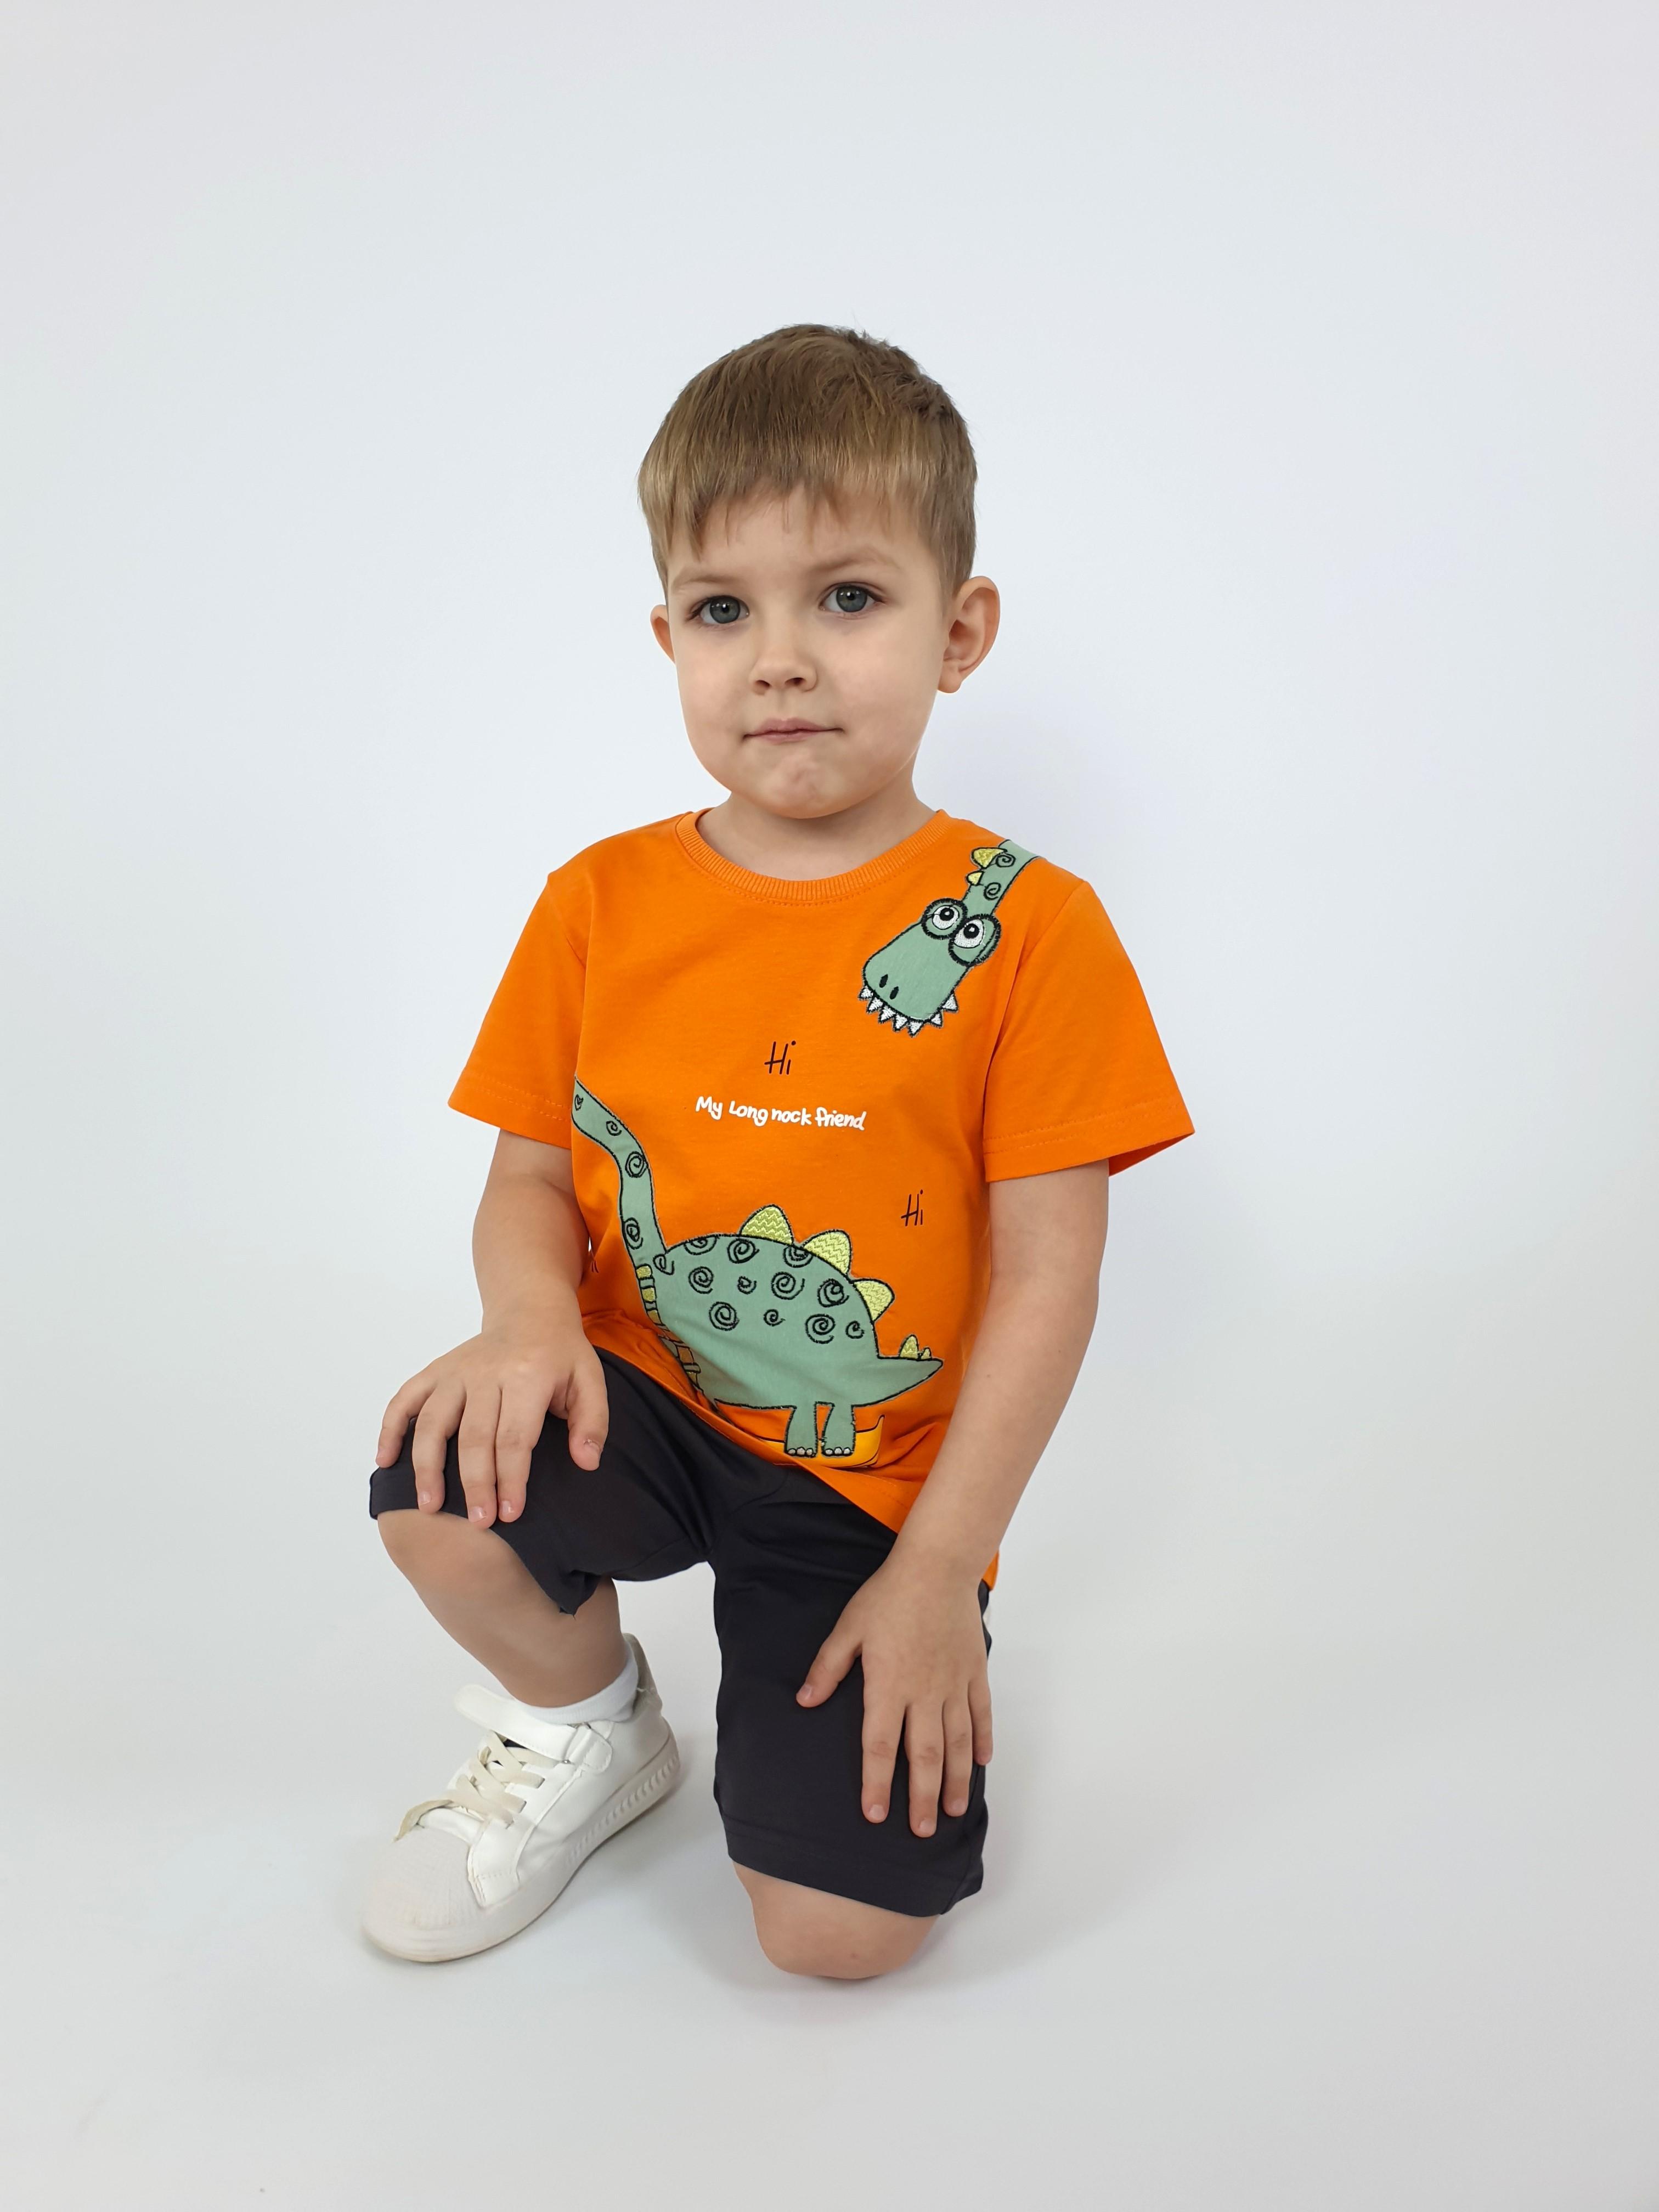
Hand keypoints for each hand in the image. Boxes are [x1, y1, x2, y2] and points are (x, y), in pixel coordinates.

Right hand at [373, 1305, 606, 1526]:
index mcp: (527, 1376)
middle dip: (475, 1484)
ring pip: (433, 1422)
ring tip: (429, 1506)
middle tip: (478, 1523)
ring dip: (428, 1466)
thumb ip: (592, 1423)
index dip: (511, 1479)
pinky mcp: (435, 1371)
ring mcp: (456, 1371)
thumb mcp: (590, 1381)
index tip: (510, 1514)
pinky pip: (405, 1399)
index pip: (514, 1437)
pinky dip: (391, 1428)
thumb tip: (587, 1463)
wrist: (530, 1312)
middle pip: (474, 1437)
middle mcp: (486, 1373)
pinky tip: (385, 1461)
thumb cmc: (561, 1355)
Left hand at [797, 1556, 992, 1835]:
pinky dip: (981, 1740)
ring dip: (956, 1780)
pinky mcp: (974, 1672)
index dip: (877, 1783)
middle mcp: (923, 1693)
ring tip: (954, 1811)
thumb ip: (828, 1668)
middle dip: (923, 1798)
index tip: (875, 1815)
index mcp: (888, 1686)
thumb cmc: (888, 1596)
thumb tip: (805, 1701)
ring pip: (956, 1743)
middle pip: (924, 1756)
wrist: (936, 1567)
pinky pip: (980, 1714)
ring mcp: (953, 1685)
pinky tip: (981, 1763)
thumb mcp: (848, 1628)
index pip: (880, 1746)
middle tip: (923, 1832)